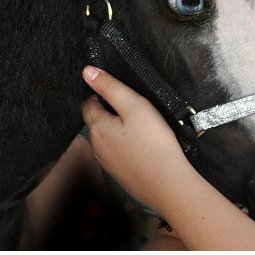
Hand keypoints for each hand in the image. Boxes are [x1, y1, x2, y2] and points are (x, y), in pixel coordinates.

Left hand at [81, 66, 188, 214]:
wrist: (167, 183)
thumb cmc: (153, 142)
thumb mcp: (134, 105)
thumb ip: (111, 87)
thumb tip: (87, 71)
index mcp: (97, 128)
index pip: (88, 104)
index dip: (101, 94)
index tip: (120, 93)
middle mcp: (96, 147)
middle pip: (97, 122)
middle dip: (110, 112)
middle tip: (134, 108)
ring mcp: (107, 163)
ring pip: (107, 139)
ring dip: (118, 130)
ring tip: (141, 126)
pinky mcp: (120, 174)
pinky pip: (118, 154)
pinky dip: (126, 146)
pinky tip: (143, 146)